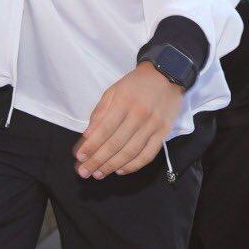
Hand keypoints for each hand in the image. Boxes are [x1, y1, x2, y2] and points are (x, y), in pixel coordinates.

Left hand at [74, 63, 182, 178]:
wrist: (168, 74)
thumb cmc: (136, 84)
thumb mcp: (113, 91)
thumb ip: (100, 113)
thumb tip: (87, 136)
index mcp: (124, 102)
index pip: (105, 129)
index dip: (91, 146)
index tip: (80, 158)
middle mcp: (140, 114)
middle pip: (116, 144)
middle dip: (98, 160)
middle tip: (85, 172)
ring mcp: (154, 125)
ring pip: (131, 152)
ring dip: (113, 166)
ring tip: (99, 174)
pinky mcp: (164, 132)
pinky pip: (149, 154)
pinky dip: (134, 165)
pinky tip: (121, 170)